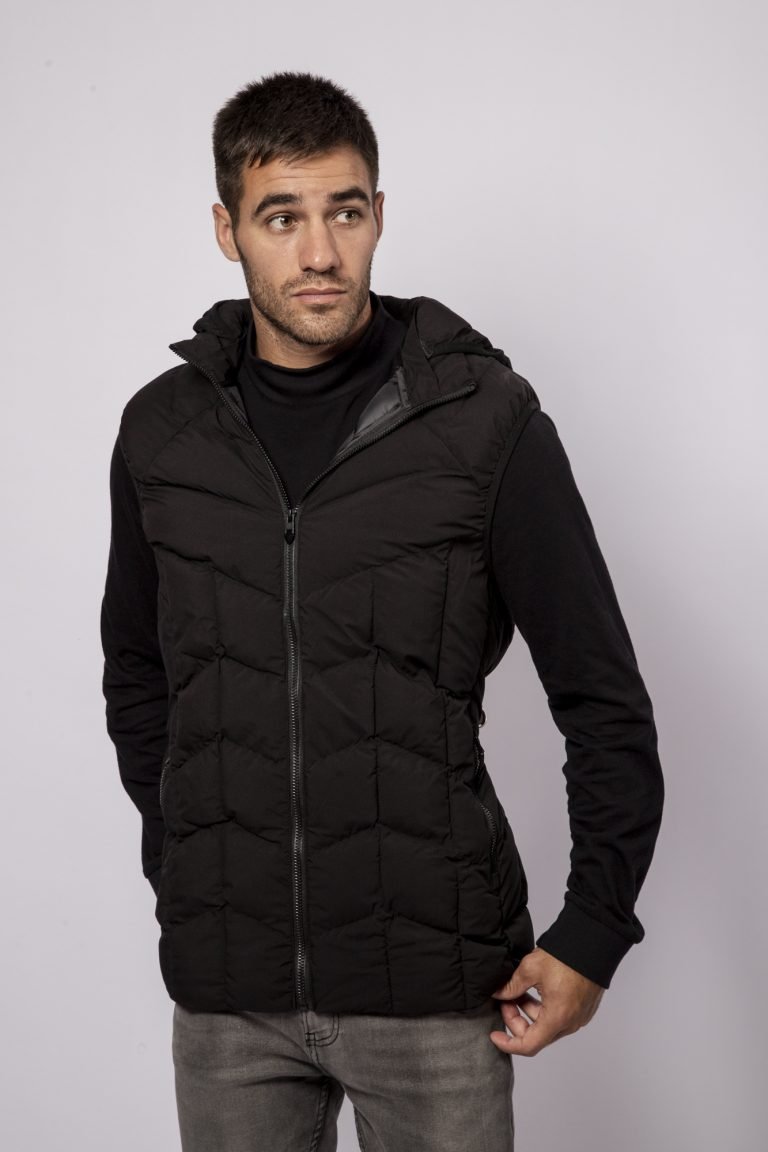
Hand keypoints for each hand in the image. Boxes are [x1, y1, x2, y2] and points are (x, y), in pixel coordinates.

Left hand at [489, 946, 603, 1055]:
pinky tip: (534, 991)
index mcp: (557, 1018)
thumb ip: (511, 986)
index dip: (508, 1044)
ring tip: (518, 991)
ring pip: (547, 1026)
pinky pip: (558, 1017)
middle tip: (505, 1000)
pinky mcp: (582, 1009)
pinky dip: (543, 1010)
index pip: (528, 1045)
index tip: (495, 1035)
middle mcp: (570, 1023)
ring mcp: (578, 1017)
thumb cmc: (566, 956)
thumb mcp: (531, 968)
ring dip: (529, 1013)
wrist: (593, 944)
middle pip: (537, 1036)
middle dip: (516, 1020)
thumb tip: (498, 994)